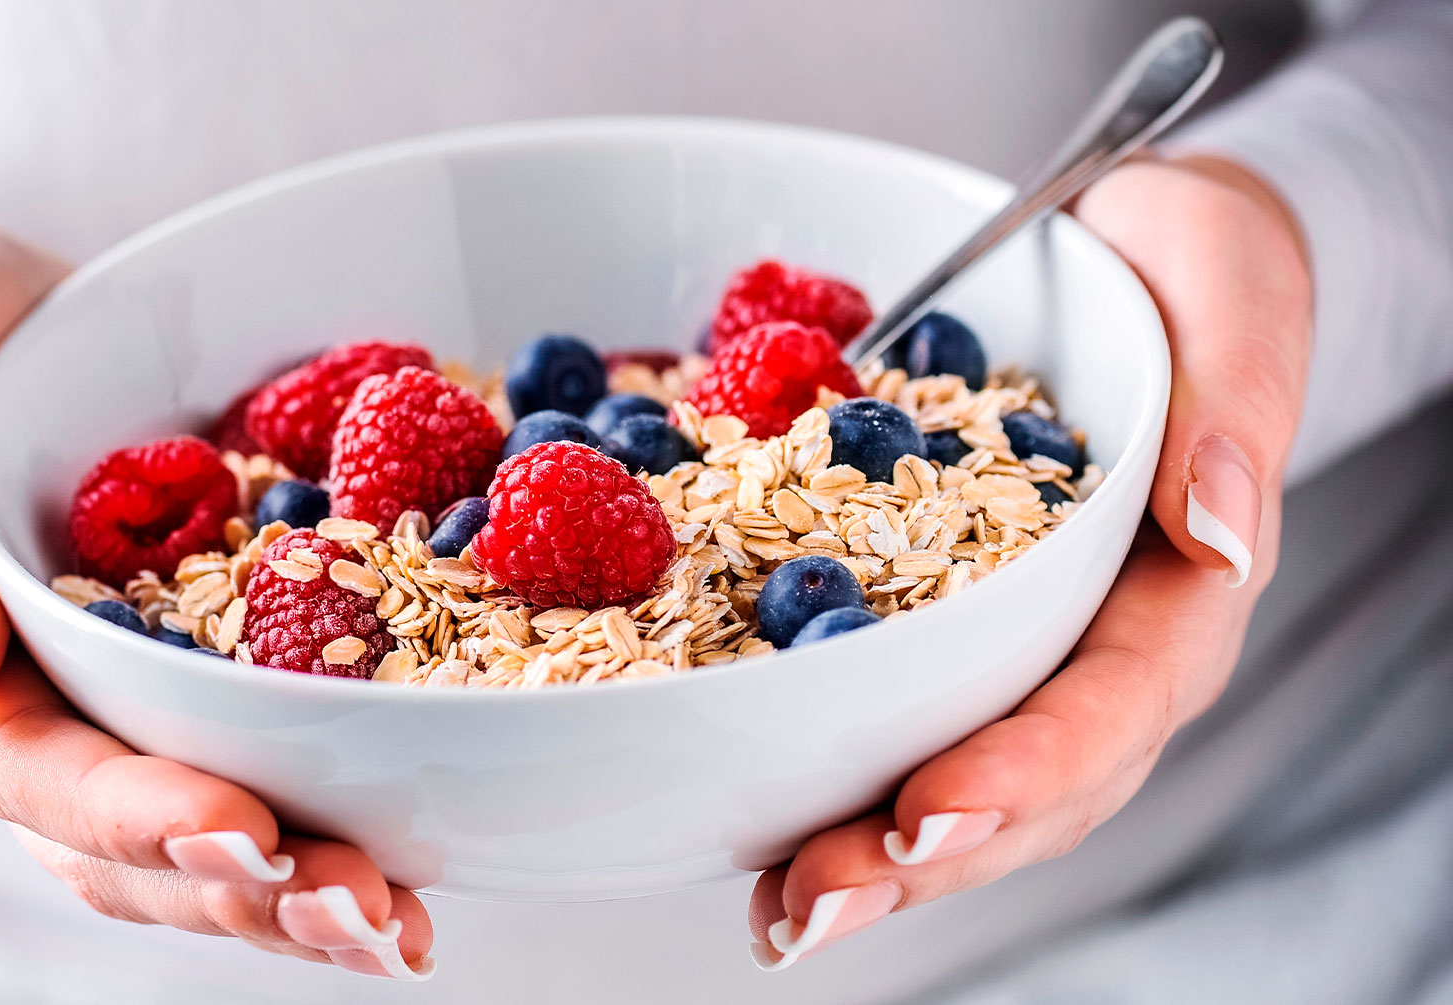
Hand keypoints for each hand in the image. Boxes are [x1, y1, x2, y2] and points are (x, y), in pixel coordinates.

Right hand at [0, 209, 433, 979]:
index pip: (24, 767)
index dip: (130, 812)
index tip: (243, 828)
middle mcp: (11, 712)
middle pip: (115, 844)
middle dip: (241, 891)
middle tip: (364, 910)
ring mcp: (94, 705)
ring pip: (182, 844)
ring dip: (290, 898)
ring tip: (397, 927)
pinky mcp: (172, 677)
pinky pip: (240, 769)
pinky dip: (318, 824)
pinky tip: (411, 864)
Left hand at [747, 156, 1312, 968]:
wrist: (1117, 261)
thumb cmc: (1190, 271)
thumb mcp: (1230, 289)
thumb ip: (1235, 401)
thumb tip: (1219, 530)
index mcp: (1172, 597)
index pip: (1108, 708)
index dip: (1023, 772)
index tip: (930, 813)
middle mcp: (1088, 652)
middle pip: (1017, 790)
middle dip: (913, 859)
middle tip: (808, 906)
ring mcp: (1008, 655)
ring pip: (944, 782)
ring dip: (857, 856)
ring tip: (773, 913)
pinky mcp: (930, 629)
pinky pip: (879, 714)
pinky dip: (817, 774)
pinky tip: (742, 825)